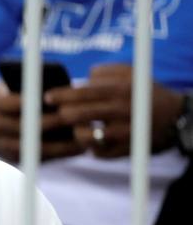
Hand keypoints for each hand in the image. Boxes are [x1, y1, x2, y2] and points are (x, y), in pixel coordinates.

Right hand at [0, 89, 84, 161]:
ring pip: (37, 145)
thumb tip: (66, 89)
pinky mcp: (14, 157)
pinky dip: (60, 153)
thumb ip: (33, 86)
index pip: (17, 103)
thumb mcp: (16, 87)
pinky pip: (40, 157)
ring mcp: (4, 144)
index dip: (39, 102)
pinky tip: (78, 147)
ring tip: (85, 135)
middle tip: (80, 118)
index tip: (62, 100)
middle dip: (56, 122)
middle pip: (29, 126)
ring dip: (63, 142)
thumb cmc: (13, 99)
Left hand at [43, 63, 182, 157]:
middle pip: (75, 115)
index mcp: (120, 90)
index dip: (60, 95)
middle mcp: (120, 111)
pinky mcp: (123, 152)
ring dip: (76, 132)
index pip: (81, 93)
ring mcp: (121, 133)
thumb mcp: (132, 74)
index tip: (47, 97)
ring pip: (81, 136)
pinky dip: (91, 147)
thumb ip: (106, 72)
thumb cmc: (146, 94)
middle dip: (63, 114)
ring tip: (81, 127)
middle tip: (61, 113)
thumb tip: (83, 78)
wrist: (177, 118)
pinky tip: (96, 141)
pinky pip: (95, 153)